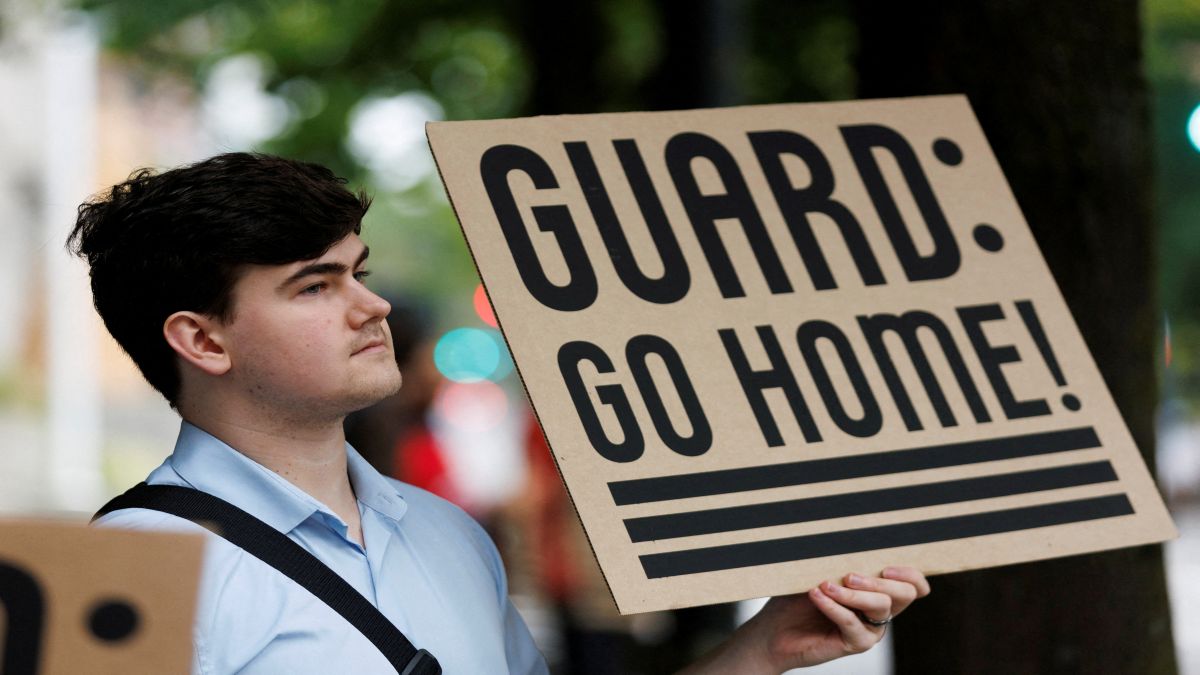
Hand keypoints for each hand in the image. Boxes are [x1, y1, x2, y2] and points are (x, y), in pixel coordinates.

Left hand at [678, 566, 929, 673]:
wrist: (774, 630)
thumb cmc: (796, 597)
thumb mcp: (818, 568)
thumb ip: (835, 554)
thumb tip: (838, 522)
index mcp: (878, 589)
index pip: (914, 584)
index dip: (911, 574)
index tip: (887, 564)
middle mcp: (880, 610)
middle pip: (904, 594)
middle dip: (882, 581)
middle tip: (851, 574)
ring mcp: (869, 629)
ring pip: (881, 608)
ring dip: (854, 594)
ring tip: (827, 584)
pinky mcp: (855, 644)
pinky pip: (852, 624)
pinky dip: (834, 606)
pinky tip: (817, 595)